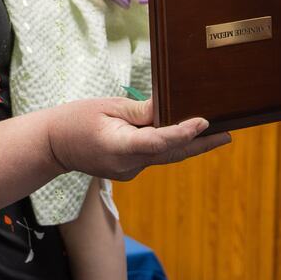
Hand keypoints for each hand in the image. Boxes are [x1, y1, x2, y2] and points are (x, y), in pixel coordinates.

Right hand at [46, 97, 230, 180]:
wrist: (52, 147)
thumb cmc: (76, 120)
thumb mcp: (107, 107)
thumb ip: (140, 111)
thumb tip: (168, 108)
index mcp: (119, 147)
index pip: (157, 142)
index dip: (182, 133)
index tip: (203, 122)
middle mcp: (128, 165)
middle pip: (170, 154)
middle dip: (201, 144)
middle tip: (228, 134)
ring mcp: (129, 172)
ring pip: (165, 157)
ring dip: (189, 145)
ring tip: (218, 134)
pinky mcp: (129, 171)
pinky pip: (154, 157)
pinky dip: (170, 145)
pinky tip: (185, 134)